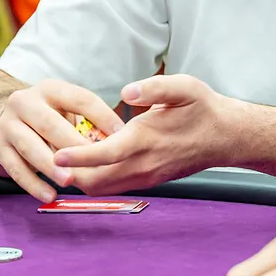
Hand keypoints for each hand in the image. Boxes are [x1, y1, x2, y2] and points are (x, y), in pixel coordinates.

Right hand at [0, 80, 125, 201]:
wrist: (6, 120)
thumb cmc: (50, 118)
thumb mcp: (67, 109)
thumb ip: (89, 122)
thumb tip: (120, 140)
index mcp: (50, 88)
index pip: (80, 99)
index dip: (102, 115)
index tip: (121, 134)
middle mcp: (24, 101)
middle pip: (50, 123)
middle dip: (71, 145)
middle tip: (91, 163)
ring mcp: (8, 124)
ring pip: (30, 146)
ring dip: (50, 166)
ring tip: (69, 181)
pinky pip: (15, 168)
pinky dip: (33, 184)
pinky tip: (49, 196)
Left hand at [51, 75, 228, 193]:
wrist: (227, 138)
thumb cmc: (204, 109)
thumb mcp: (185, 87)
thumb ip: (155, 87)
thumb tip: (127, 92)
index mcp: (147, 140)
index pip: (105, 154)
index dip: (77, 156)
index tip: (54, 154)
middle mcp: (143, 164)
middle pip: (95, 180)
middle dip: (69, 172)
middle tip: (48, 152)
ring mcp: (145, 176)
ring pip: (102, 187)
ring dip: (80, 177)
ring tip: (61, 157)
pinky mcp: (147, 180)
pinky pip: (113, 187)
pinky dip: (94, 179)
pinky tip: (86, 161)